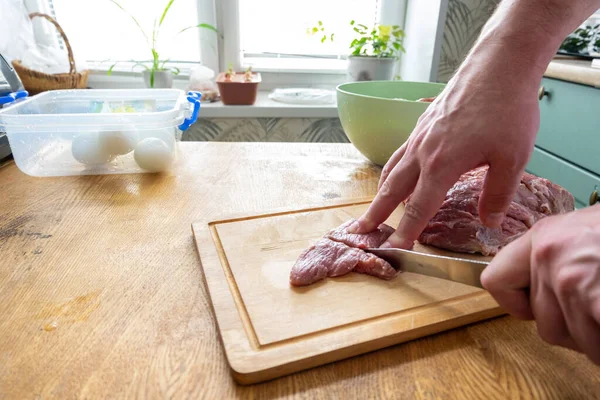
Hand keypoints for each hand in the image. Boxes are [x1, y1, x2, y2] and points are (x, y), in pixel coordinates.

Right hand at [347, 58, 540, 247]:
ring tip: (375, 206)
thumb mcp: (513, 158)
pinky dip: (393, 169)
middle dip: (376, 214)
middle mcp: (422, 152)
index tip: (395, 249)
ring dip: (381, 191)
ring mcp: (419, 135)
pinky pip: (400, 151)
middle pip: (392, 189)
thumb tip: (489, 223)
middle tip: (362, 230)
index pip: (418, 208)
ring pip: (392, 168)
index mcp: (441, 166)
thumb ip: (497, 195)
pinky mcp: (422, 122)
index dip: (406, 232)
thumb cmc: (507, 109)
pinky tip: (399, 172)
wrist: (498, 64)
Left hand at [481, 205, 599, 363]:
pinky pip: (596, 346)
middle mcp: (549, 257)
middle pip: (543, 323)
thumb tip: (541, 291)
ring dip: (598, 338)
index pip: (495, 281)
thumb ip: (555, 259)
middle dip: (574, 328)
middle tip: (597, 310)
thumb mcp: (584, 232)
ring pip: (574, 341)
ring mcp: (573, 281)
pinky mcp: (596, 301)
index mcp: (543, 237)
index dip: (517, 304)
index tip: (534, 309)